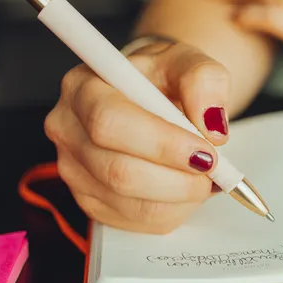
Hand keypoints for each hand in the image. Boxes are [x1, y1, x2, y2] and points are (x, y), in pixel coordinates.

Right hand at [44, 41, 231, 233]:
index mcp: (82, 87)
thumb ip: (204, 79)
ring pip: (133, 202)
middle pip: (119, 172)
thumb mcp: (188, 61)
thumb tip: (212, 123)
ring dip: (182, 194)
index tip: (206, 149)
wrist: (155, 96)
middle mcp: (68, 130)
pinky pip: (140, 220)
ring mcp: (75, 171)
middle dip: (178, 177)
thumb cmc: (164, 78)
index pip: (109, 122)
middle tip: (214, 168)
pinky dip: (176, 208)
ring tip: (204, 174)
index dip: (161, 143)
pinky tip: (185, 185)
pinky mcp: (92, 203)